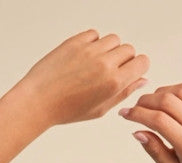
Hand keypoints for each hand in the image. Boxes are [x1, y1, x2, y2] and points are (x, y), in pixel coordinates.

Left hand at [19, 29, 149, 126]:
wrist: (39, 100)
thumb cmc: (66, 109)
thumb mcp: (100, 109)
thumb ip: (123, 93)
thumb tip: (141, 80)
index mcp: (113, 82)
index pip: (142, 62)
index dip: (138, 68)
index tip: (131, 72)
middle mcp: (104, 63)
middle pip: (129, 49)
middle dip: (124, 60)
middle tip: (110, 71)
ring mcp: (90, 50)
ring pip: (113, 39)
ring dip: (109, 49)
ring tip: (96, 64)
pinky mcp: (76, 41)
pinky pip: (94, 34)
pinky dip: (93, 42)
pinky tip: (85, 57)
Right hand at [119, 82, 181, 162]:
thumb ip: (154, 150)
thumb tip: (138, 132)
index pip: (158, 120)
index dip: (137, 114)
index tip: (125, 114)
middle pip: (166, 101)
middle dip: (145, 101)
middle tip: (135, 108)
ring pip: (178, 90)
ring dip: (159, 93)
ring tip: (150, 104)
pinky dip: (175, 89)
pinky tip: (167, 98)